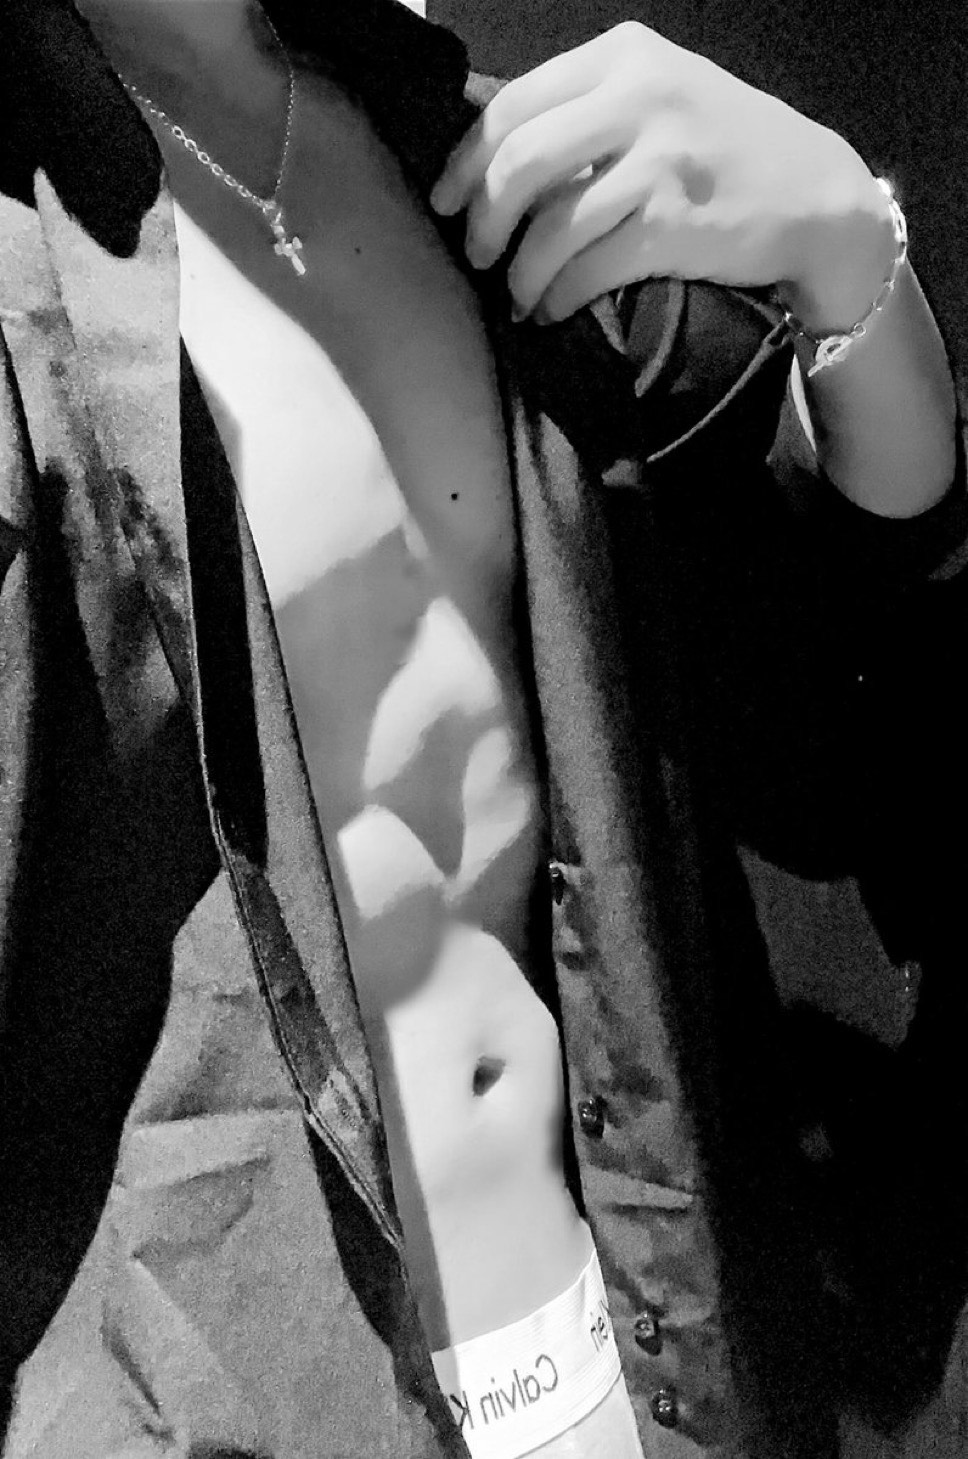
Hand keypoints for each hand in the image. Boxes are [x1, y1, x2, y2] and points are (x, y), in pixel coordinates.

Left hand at [431, 23, 893, 326]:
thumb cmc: (722, 149)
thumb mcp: (655, 98)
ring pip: (552, 225)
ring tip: (520, 297)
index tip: (443, 203)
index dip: (463, 163)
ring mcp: (660, 159)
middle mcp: (639, 97)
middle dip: (484, 221)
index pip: (512, 106)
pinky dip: (559, 297)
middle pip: (520, 163)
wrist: (815, 193)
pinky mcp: (676, 223)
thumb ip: (581, 112)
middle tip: (478, 256)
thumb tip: (483, 145)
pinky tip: (553, 309)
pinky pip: (588, 268)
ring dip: (521, 274)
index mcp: (622, 56)